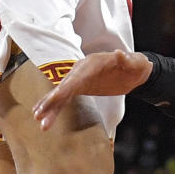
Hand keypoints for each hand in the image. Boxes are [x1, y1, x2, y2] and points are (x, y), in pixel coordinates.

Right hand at [32, 49, 153, 129]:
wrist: (135, 71)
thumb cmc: (136, 66)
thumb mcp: (136, 63)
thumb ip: (127, 60)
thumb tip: (120, 54)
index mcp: (92, 63)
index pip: (76, 77)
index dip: (65, 88)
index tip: (55, 98)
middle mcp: (82, 70)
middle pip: (64, 86)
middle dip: (51, 100)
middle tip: (39, 114)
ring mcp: (80, 78)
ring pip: (61, 94)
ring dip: (50, 107)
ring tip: (38, 120)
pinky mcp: (81, 87)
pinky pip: (65, 98)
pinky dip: (55, 107)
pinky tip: (44, 117)